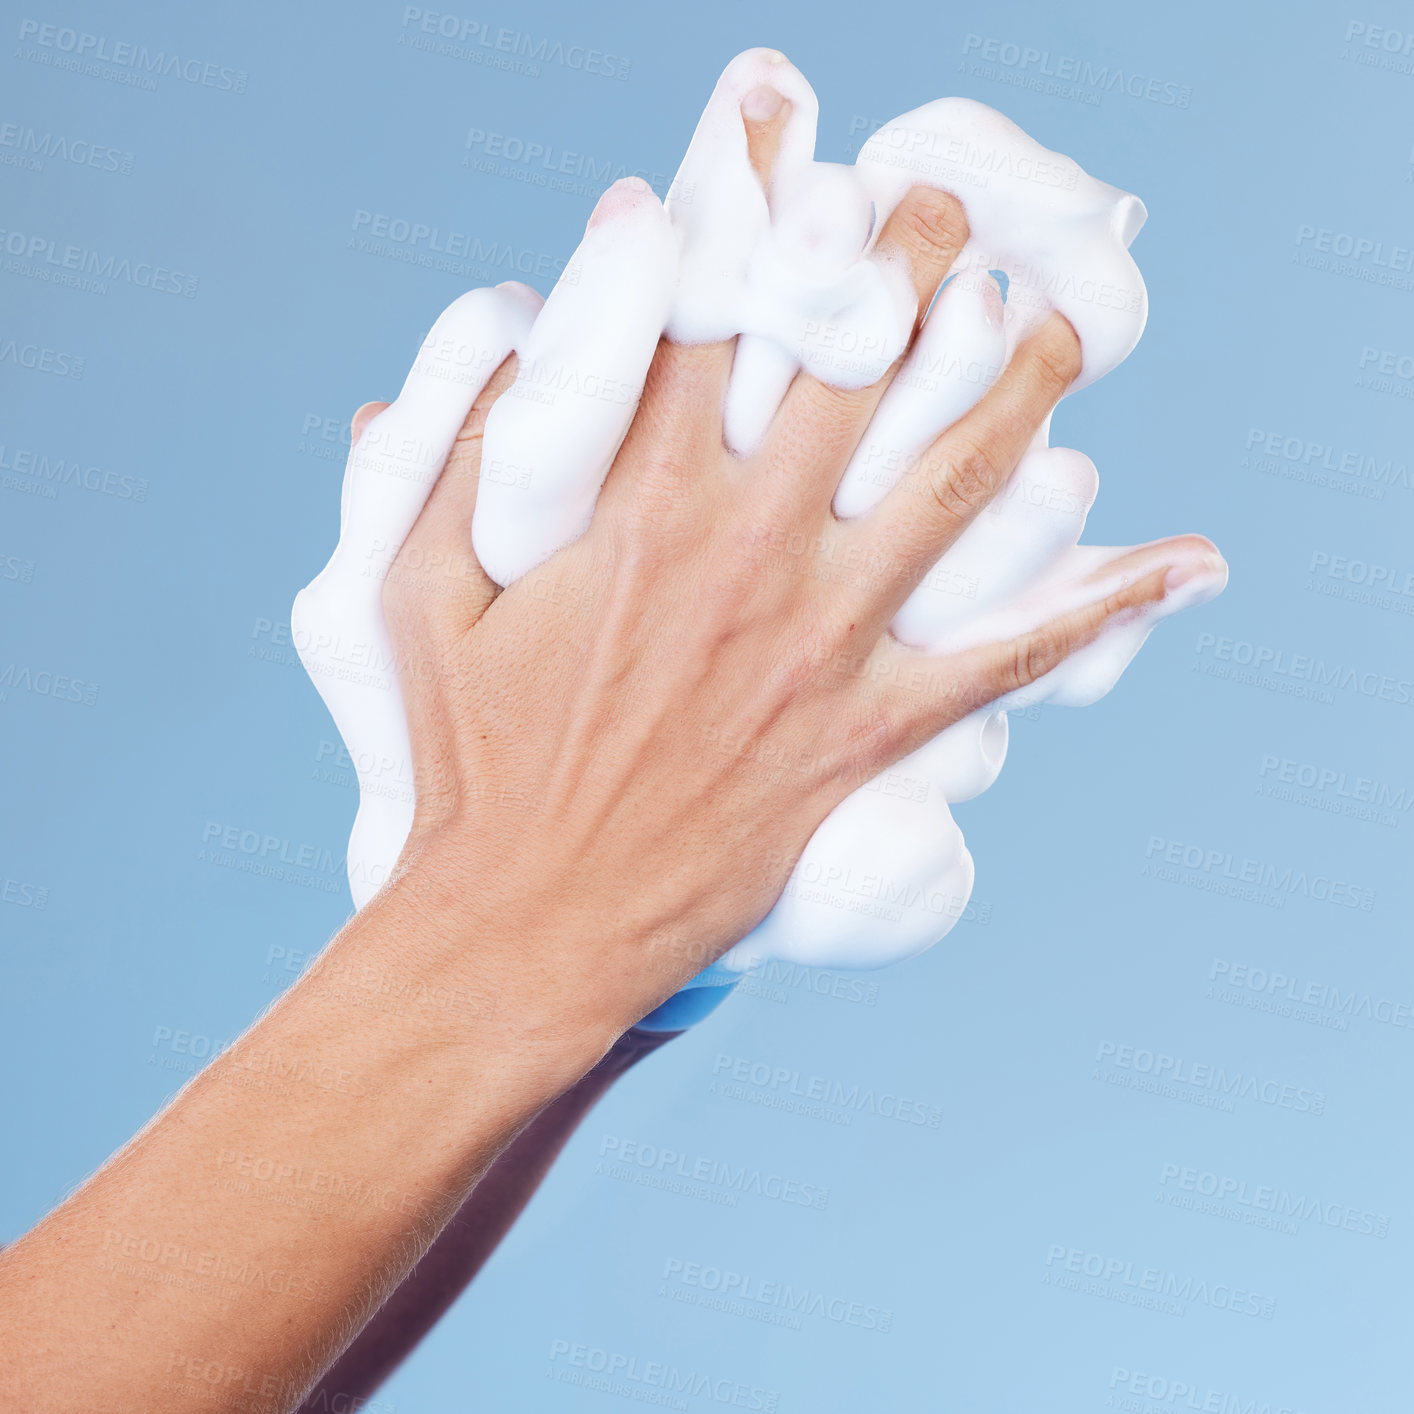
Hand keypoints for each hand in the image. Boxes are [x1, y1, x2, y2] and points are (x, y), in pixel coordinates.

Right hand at [377, 176, 1224, 1045]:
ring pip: (957, 485)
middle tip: (944, 205)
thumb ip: (450, 452)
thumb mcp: (412, 597)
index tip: (780, 160)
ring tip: (1061, 320)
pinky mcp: (868, 732)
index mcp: (638, 510)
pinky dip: (1102, 608)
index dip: (746, 222)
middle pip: (856, 373)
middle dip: (907, 269)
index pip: (711, 325)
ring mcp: (822, 645)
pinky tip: (1187, 565)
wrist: (531, 921)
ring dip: (1021, 387)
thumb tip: (512, 318)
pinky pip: (1009, 660)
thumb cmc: (468, 759)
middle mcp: (749, 556)